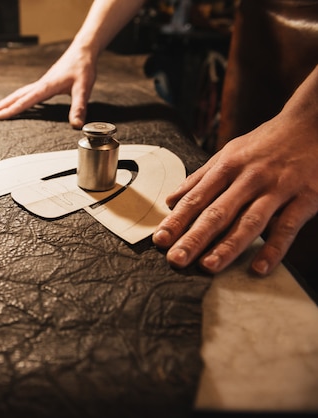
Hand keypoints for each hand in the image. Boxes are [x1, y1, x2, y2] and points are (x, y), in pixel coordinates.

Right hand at [0, 45, 97, 128]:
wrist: (84, 50)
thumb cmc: (82, 67)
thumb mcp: (83, 88)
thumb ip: (78, 107)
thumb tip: (76, 124)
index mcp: (46, 87)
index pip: (25, 101)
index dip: (11, 110)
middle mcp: (41, 84)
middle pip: (16, 96)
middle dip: (2, 105)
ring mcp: (42, 83)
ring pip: (21, 93)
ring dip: (8, 101)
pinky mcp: (47, 82)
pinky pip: (29, 92)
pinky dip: (20, 98)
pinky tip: (22, 103)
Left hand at [153, 95, 317, 275]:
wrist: (313, 123)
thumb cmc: (267, 141)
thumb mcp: (229, 152)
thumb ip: (200, 179)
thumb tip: (171, 200)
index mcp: (227, 167)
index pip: (196, 198)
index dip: (176, 220)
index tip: (160, 240)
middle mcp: (249, 178)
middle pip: (217, 212)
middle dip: (194, 238)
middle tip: (176, 259)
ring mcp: (278, 188)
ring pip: (249, 221)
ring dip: (228, 246)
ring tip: (208, 266)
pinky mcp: (306, 198)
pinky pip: (287, 227)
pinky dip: (273, 249)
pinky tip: (259, 268)